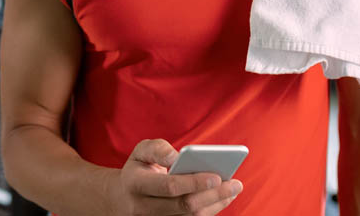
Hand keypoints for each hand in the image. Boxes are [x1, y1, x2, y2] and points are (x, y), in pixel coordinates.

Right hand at [105, 138, 242, 215]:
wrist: (123, 197)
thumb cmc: (139, 168)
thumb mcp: (141, 151)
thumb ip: (157, 149)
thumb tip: (175, 156)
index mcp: (135, 184)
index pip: (168, 186)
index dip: (194, 182)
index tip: (216, 176)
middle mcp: (143, 207)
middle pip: (183, 205)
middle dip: (212, 195)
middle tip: (235, 183)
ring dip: (216, 204)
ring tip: (234, 189)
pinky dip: (211, 210)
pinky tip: (224, 198)